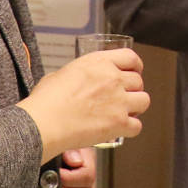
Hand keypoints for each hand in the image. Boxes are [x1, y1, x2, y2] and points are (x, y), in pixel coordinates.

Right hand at [16, 48, 149, 160]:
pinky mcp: (119, 122)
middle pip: (139, 81)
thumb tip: (77, 81)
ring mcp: (119, 100)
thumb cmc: (45, 101)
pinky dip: (129, 129)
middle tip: (122, 98)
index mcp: (99, 63)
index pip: (131, 57)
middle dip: (132, 90)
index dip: (135, 67)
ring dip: (135, 108)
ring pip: (144, 101)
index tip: (133, 72)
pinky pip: (137, 126)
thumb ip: (78, 75)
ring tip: (122, 113)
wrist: (42, 123)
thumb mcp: (60, 74)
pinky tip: (118, 130)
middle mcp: (113, 79)